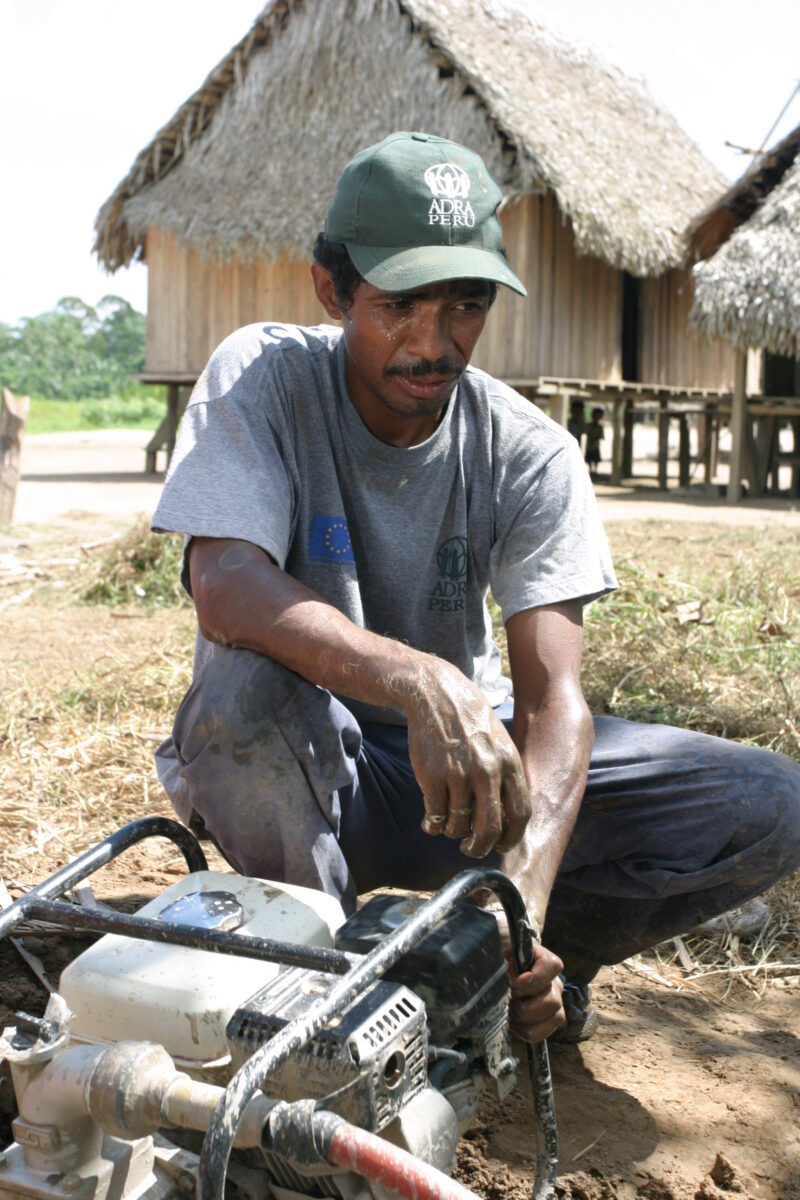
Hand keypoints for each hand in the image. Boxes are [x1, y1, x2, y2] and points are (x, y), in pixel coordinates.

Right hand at [405, 659, 530, 857]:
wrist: (438, 695)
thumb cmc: (472, 723)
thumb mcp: (501, 744)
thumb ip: (507, 778)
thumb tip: (508, 820)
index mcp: (509, 764)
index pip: (520, 815)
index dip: (511, 838)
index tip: (501, 846)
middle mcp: (487, 772)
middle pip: (489, 828)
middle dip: (479, 847)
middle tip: (472, 848)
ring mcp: (458, 775)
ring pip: (458, 825)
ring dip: (453, 833)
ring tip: (449, 827)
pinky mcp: (432, 777)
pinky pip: (435, 816)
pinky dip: (432, 825)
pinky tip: (431, 822)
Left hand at [509, 945, 565, 1043]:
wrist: (500, 966)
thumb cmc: (500, 953)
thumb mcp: (499, 944)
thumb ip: (503, 947)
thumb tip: (501, 961)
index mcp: (544, 960)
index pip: (552, 966)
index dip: (533, 980)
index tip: (514, 985)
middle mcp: (554, 982)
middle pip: (554, 1001)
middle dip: (526, 1008)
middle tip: (510, 1001)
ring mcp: (553, 1002)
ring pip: (555, 1019)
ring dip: (528, 1023)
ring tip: (511, 1014)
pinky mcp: (547, 1019)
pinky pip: (545, 1033)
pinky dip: (526, 1032)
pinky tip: (512, 1023)